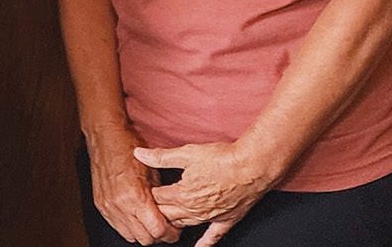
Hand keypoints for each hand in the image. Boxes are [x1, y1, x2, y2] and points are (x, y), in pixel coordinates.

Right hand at [83, 125, 176, 243]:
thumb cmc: (129, 148)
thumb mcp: (153, 171)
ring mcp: (108, 205)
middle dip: (158, 235)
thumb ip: (160, 196)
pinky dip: (128, 226)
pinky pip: (117, 227)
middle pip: (145, 238)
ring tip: (149, 221)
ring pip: (131, 236)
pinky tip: (135, 216)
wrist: (105, 136)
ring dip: (142, 232)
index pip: (157, 230)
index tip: (175, 229)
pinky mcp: (100, 204)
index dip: (170, 233)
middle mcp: (119, 204)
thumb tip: (170, 213)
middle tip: (165, 226)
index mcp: (135, 195)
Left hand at [137, 139, 277, 243]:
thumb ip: (161, 157)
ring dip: (174, 223)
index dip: (147, 193)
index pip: (156, 198)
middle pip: (168, 214)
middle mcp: (195, 209)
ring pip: (185, 224)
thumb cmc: (222, 159)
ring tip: (164, 222)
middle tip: (147, 207)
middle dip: (156, 210)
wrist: (252, 167)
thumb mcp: (187, 153)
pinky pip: (213, 235)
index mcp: (182, 194)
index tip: (140, 189)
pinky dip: (205, 243)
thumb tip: (139, 154)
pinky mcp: (227, 219)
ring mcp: (211, 217)